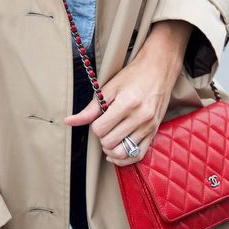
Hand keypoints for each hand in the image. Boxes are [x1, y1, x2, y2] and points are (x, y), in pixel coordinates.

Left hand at [65, 21, 192, 165]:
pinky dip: (124, 158)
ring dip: (111, 149)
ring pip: (122, 152)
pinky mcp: (154, 132)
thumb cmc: (134, 76)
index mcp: (127, 103)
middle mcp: (140, 117)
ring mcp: (148, 126)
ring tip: (110, 137)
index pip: (100, 129)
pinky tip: (116, 151)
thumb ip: (91, 108)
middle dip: (102, 137)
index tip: (99, 118)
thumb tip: (69, 121)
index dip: (95, 126)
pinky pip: (138, 155)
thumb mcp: (110, 87)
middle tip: (104, 126)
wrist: (159, 70)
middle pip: (109, 142)